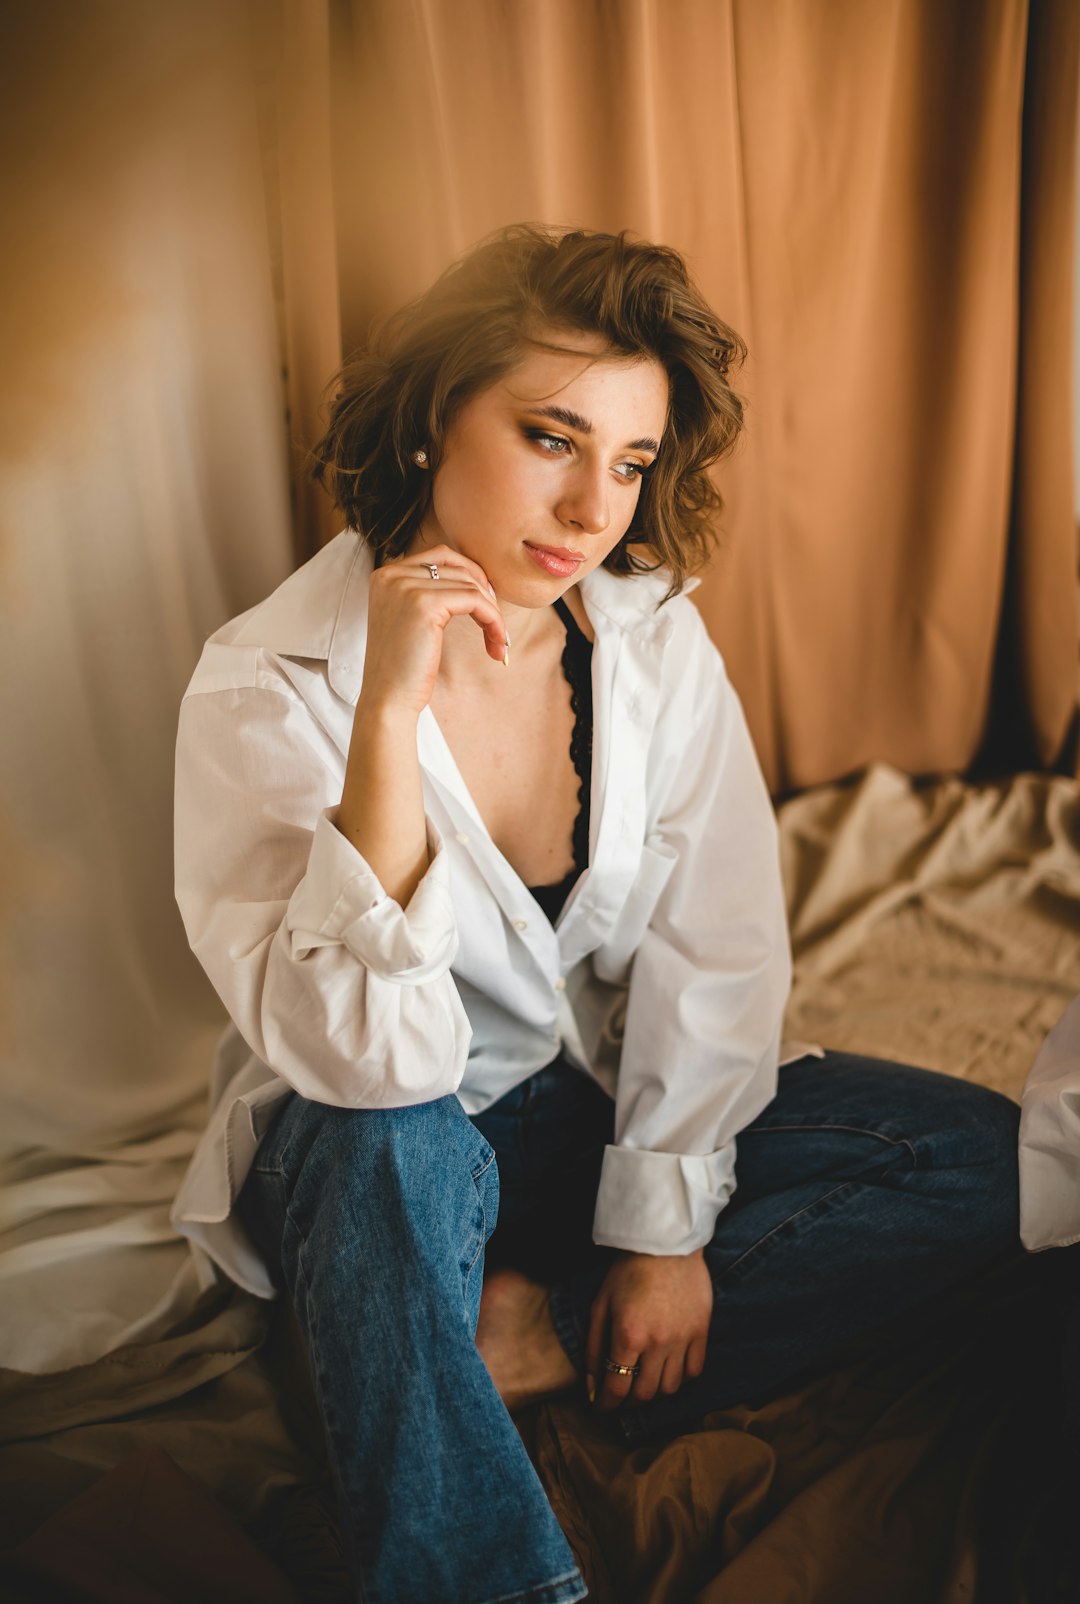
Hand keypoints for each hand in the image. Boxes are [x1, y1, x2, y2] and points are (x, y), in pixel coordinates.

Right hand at [358, 543, 508, 721]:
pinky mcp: (424, 604)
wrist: (388, 702)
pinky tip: (497, 643)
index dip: (470, 576)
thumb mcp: (411, 621)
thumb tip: (477, 579)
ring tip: (498, 642)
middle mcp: (391, 574)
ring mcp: (405, 586)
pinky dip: (493, 620)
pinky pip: (475, 600)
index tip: (485, 606)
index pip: (440, 556)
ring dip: (492, 612)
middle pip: (456, 564)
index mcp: (385, 575)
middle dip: (484, 591)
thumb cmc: (405, 669)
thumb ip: (430, 595)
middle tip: (496, 624)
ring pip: (470, 584)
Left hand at [586, 1249, 712, 1411]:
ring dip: (654, 1392)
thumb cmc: (628, 1271)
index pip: (616, 1389)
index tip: (601, 1408)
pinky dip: (680, 1379)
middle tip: (620, 1396)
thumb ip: (593, 1347)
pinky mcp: (702, 1332)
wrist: (666, 1243)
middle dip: (628, 1402)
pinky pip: (694, 1372)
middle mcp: (657, 1343)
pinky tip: (668, 1371)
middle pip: (644, 1394)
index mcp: (628, 1335)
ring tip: (644, 1383)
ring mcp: (683, 1339)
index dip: (606, 1406)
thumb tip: (591, 1385)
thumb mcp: (600, 1305)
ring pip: (670, 1388)